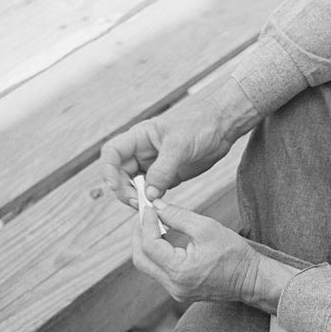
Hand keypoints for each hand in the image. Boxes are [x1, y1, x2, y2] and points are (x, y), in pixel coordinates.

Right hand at [100, 76, 260, 205]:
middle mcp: (143, 151)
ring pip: (135, 185)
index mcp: (139, 137)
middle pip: (120, 174)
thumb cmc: (200, 123)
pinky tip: (158, 207)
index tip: (114, 186)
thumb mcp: (179, 145)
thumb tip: (148, 194)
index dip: (108, 170)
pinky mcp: (168, 176)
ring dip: (137, 197)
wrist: (222, 125)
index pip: (112, 153)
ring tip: (148, 207)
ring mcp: (155, 165)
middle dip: (124, 190)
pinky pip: (153, 191)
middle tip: (138, 203)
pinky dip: (152, 200)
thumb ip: (162, 170)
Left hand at [132, 201, 261, 304]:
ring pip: (148, 266)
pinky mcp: (179, 291)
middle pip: (141, 259)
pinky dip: (157, 255)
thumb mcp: (206, 228)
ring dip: (147, 245)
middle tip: (146, 216)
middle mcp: (174, 285)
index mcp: (180, 271)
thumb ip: (178, 216)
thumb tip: (157, 206)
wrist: (251, 279)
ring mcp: (176, 291)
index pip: (149, 245)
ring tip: (154, 225)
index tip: (150, 208)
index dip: (146, 223)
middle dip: (139, 235)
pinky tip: (164, 240)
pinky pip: (159, 272)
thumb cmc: (234, 254)